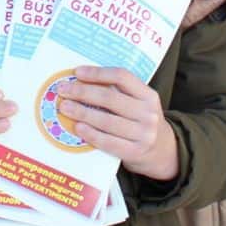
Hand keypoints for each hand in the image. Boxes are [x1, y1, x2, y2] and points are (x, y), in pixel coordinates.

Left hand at [57, 66, 177, 181]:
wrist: (162, 153)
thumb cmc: (141, 122)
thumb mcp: (139, 104)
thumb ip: (119, 93)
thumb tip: (81, 81)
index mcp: (149, 95)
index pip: (122, 77)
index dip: (98, 73)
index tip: (77, 72)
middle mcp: (148, 113)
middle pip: (110, 99)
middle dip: (83, 93)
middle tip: (63, 91)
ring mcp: (144, 134)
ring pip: (107, 121)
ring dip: (82, 113)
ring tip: (65, 108)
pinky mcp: (135, 152)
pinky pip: (108, 142)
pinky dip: (91, 134)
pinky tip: (77, 128)